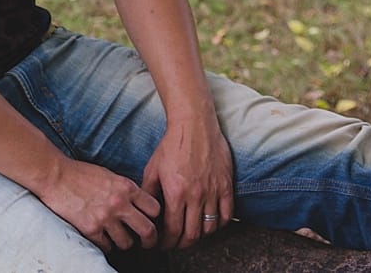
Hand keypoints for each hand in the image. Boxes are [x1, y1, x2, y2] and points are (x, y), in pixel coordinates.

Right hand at [36, 159, 161, 253]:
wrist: (55, 175)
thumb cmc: (79, 173)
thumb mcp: (109, 175)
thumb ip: (125, 189)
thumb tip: (138, 204)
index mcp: (126, 187)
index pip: (155, 209)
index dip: (154, 217)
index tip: (150, 221)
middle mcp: (119, 203)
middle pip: (148, 230)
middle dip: (150, 240)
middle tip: (147, 242)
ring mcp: (105, 217)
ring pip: (127, 242)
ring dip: (124, 242)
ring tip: (119, 238)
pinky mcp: (91, 228)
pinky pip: (107, 246)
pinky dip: (106, 244)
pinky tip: (103, 237)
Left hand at [141, 117, 234, 249]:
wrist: (194, 126)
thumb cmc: (171, 145)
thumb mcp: (152, 168)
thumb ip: (148, 191)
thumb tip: (145, 210)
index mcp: (175, 193)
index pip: (173, 229)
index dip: (167, 242)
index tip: (162, 244)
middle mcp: (196, 196)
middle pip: (192, 234)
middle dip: (182, 244)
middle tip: (176, 244)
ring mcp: (213, 192)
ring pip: (210, 227)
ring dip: (200, 236)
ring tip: (191, 234)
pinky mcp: (226, 186)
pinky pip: (226, 215)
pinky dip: (219, 224)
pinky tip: (210, 224)